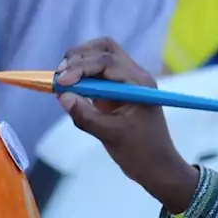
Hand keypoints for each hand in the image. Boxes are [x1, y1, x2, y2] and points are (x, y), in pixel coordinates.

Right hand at [56, 38, 198, 212]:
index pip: (107, 61)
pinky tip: (70, 87)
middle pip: (105, 50)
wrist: (158, 167)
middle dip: (78, 57)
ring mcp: (127, 82)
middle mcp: (135, 76)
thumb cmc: (140, 152)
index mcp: (139, 83)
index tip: (60, 81)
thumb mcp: (110, 135)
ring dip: (80, 63)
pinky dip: (83, 76)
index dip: (80, 67)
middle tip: (59, 76)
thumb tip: (62, 96)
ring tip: (62, 80)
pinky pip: (99, 74)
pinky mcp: (119, 91)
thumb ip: (86, 116)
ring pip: (102, 57)